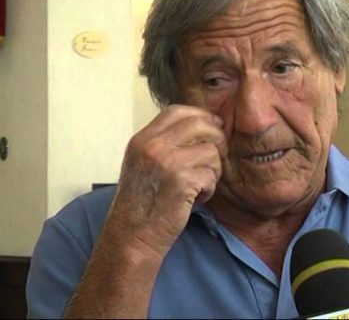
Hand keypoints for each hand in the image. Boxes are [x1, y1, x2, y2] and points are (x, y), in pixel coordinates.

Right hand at [104, 104, 225, 258]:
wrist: (132, 237)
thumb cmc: (142, 204)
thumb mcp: (144, 164)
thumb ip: (165, 144)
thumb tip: (203, 125)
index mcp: (142, 139)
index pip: (178, 111)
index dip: (201, 116)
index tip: (213, 128)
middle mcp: (152, 146)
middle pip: (200, 124)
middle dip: (216, 140)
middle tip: (214, 160)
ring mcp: (166, 161)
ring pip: (211, 151)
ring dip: (212, 171)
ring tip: (198, 187)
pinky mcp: (181, 180)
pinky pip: (211, 175)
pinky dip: (209, 190)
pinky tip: (195, 200)